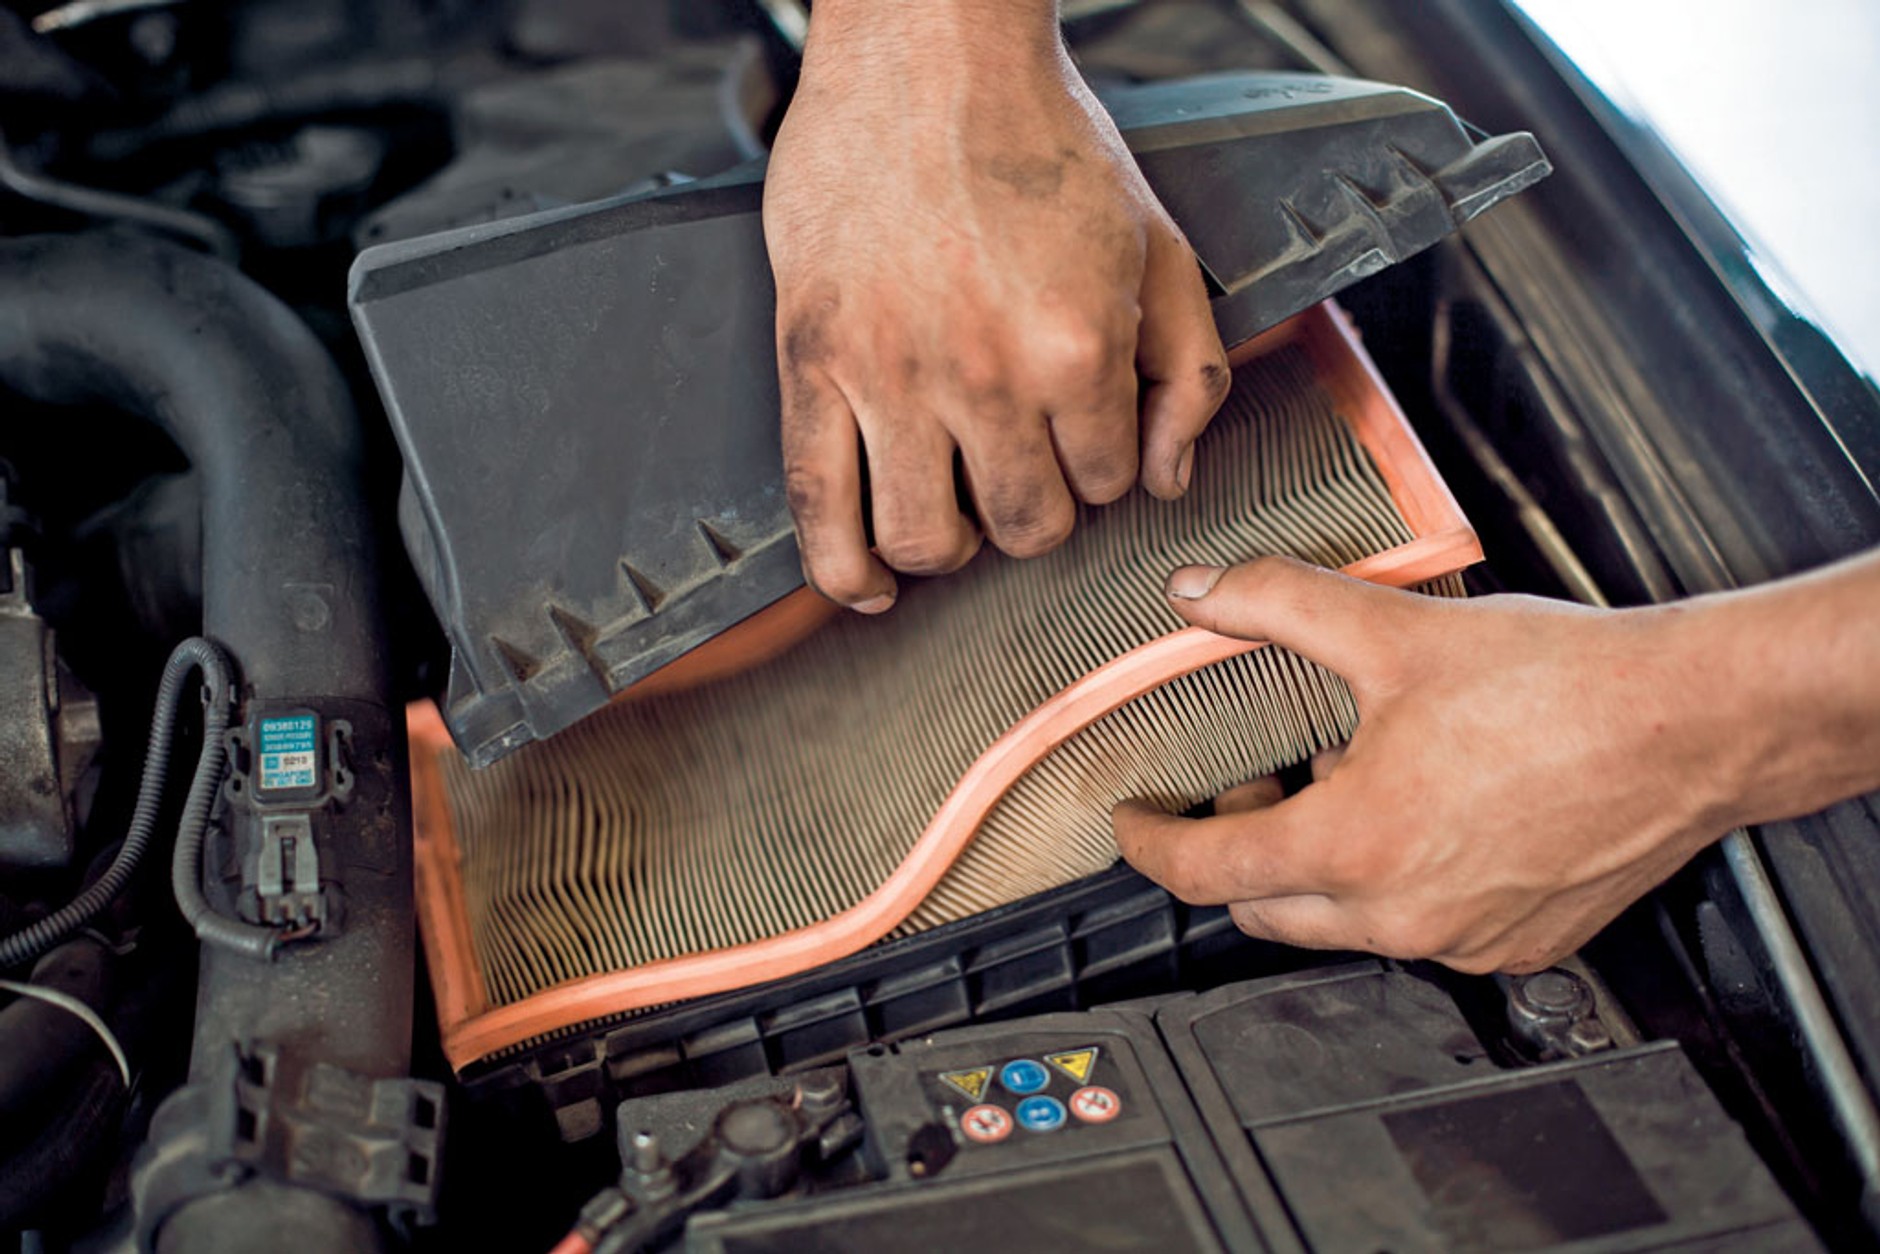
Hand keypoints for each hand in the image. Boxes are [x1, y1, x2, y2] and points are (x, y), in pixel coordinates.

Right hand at [764, 0, 1229, 612]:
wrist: (927, 54)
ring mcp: (888, 375)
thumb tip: (1168, 483)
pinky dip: (843, 571)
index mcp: (1077, 347)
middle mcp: (983, 375)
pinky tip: (872, 586)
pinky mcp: (811, 363)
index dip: (1102, 470)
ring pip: (926, 538)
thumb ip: (1188, 372)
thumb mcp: (1158, 244)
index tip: (1081, 438)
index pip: (1106, 485)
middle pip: (1025, 527)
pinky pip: (818, 505)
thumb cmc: (1042, 142)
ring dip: (954, 547)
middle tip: (1025, 471)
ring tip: (960, 514)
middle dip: (1037, 514)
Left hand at [1113, 557, 1770, 973]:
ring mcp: (1464, 938)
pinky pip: (1421, 929)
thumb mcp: (1392, 629)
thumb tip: (1202, 593)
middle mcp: (1403, 913)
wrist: (1693, 725)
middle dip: (1236, 851)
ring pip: (1343, 924)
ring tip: (1343, 782)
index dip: (1152, 845)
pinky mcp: (1518, 943)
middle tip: (1247, 788)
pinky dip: (1393, 883)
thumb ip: (1276, 604)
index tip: (1134, 825)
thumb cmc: (1564, 690)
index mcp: (1355, 846)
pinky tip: (1421, 815)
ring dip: (1317, 866)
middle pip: (1265, 909)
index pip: (1206, 871)